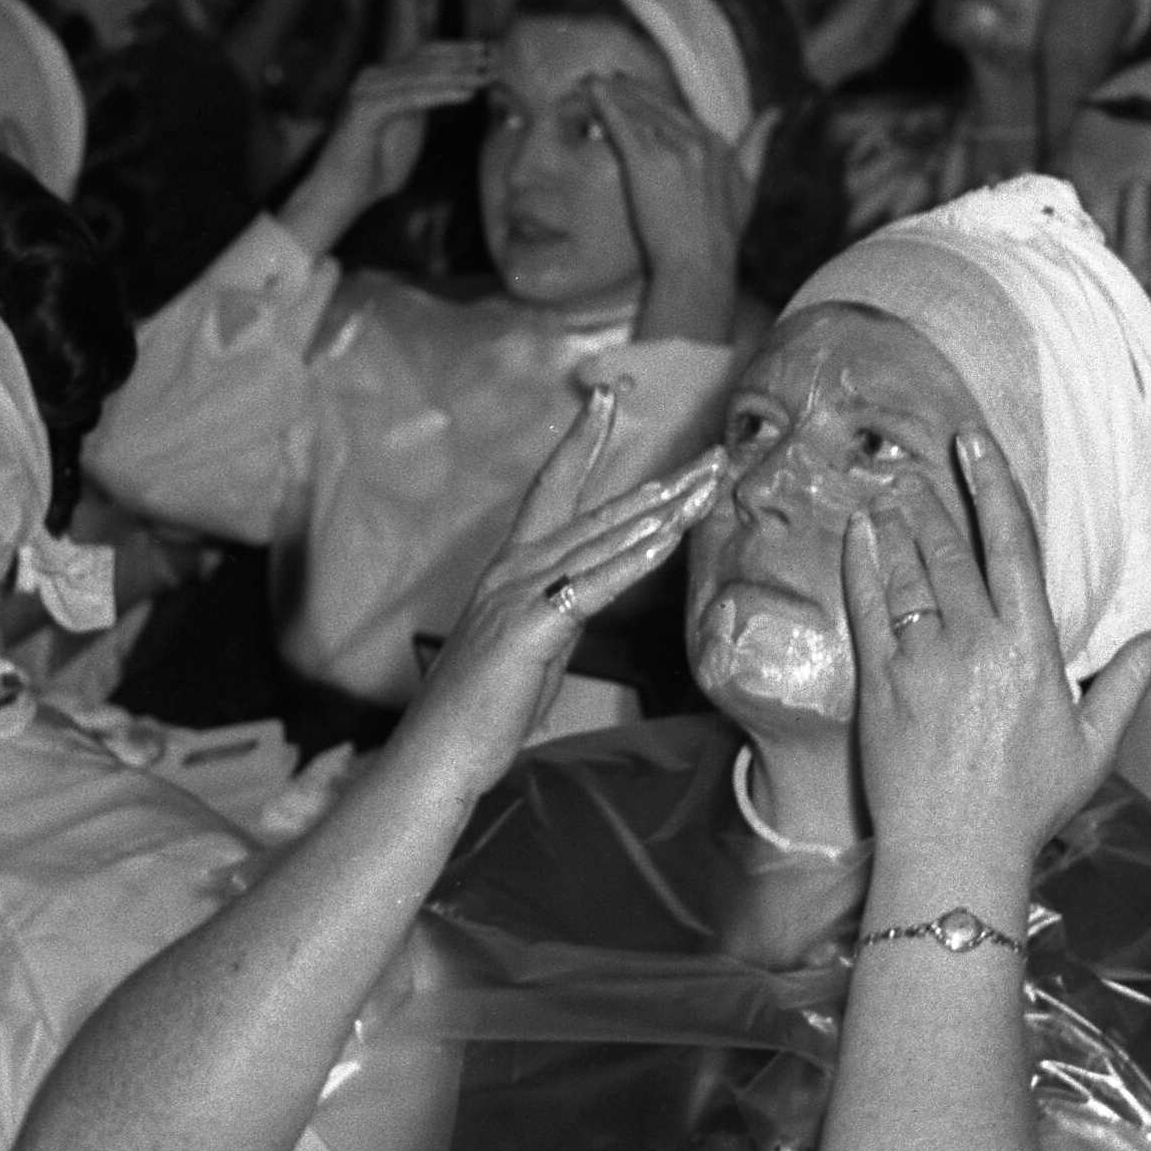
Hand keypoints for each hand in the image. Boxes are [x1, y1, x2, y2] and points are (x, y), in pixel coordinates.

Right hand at [286, 42, 493, 246]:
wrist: (340, 193)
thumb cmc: (374, 169)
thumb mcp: (409, 130)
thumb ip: (426, 107)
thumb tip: (462, 92)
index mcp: (383, 78)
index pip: (427, 54)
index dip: (461, 50)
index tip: (493, 52)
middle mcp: (373, 76)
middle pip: (426, 58)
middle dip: (465, 58)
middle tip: (498, 58)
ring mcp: (367, 89)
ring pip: (421, 75)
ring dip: (460, 75)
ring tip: (488, 77)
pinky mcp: (365, 108)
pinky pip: (411, 97)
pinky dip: (441, 95)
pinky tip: (467, 95)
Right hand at [414, 387, 721, 767]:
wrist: (437, 752)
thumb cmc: (480, 710)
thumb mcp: (529, 646)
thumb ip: (559, 611)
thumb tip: (589, 596)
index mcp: (511, 568)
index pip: (552, 490)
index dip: (581, 442)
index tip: (608, 397)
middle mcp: (513, 569)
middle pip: (597, 510)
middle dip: (660, 480)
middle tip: (713, 451)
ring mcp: (519, 594)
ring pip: (603, 541)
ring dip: (661, 512)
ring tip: (707, 485)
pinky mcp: (529, 628)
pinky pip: (592, 587)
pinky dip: (632, 560)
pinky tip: (667, 539)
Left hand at [592, 66, 752, 344]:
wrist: (700, 262)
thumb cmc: (721, 234)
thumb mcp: (748, 185)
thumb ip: (758, 146)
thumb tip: (776, 112)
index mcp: (716, 144)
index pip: (679, 113)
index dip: (654, 99)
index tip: (636, 89)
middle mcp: (695, 139)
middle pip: (657, 107)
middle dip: (631, 90)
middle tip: (608, 77)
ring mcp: (671, 149)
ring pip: (638, 112)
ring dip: (614, 94)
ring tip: (593, 83)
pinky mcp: (646, 162)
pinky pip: (623, 126)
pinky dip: (607, 106)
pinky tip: (592, 93)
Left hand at [844, 423, 1150, 888]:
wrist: (956, 852)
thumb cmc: (1028, 804)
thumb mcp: (1093, 743)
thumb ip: (1130, 680)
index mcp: (1031, 649)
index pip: (1011, 547)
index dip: (992, 487)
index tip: (973, 445)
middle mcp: (975, 643)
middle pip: (953, 549)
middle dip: (936, 498)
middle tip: (920, 460)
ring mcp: (921, 660)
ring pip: (907, 572)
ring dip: (897, 524)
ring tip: (888, 489)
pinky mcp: (878, 683)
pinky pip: (866, 609)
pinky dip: (862, 566)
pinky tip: (858, 536)